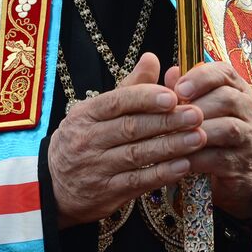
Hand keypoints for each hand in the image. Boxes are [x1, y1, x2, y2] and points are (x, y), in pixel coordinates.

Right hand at [48, 52, 203, 226]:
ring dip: (171, 146)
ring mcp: (95, 169)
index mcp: (86, 114)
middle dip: (167, 121)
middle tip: (197, 115)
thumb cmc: (84, 140)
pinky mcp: (106, 194)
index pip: (117, 102)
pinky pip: (138, 183)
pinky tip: (184, 165)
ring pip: (137, 155)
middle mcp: (87, 140)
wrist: (53, 186)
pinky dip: (162, 174)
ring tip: (198, 138)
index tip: (173, 96)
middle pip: (131, 128)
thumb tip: (152, 58)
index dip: (146, 98)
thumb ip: (129, 87)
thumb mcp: (97, 112)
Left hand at [167, 61, 251, 218]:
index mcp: (238, 89)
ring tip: (172, 137)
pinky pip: (219, 158)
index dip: (201, 77)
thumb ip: (186, 90)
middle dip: (196, 106)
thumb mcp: (201, 108)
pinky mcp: (242, 163)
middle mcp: (248, 110)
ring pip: (227, 128)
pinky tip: (177, 159)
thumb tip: (172, 73)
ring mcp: (249, 137)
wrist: (233, 174)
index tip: (178, 89)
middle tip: (172, 116)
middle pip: (227, 98)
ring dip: (196, 132)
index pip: (225, 72)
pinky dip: (196, 158)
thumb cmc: (212, 133)